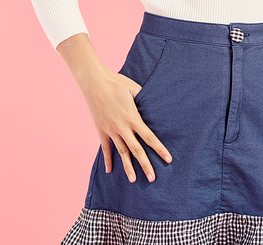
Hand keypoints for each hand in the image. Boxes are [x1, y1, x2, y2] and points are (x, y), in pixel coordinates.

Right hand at [79, 68, 172, 183]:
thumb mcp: (134, 88)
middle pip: (137, 150)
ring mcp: (110, 130)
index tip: (168, 159)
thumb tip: (153, 104)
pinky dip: (107, 159)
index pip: (149, 138)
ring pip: (121, 152)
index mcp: (133, 118)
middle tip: (153, 179)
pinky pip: (105, 148)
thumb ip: (144, 98)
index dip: (159, 149)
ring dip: (128, 167)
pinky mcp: (101, 130)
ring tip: (134, 180)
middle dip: (146, 165)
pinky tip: (110, 171)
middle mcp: (122, 127)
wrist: (95, 82)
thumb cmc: (117, 82)